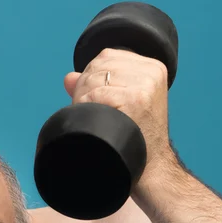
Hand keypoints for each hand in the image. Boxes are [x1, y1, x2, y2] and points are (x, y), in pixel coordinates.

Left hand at [64, 48, 172, 179]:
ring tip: (92, 118)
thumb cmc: (134, 138)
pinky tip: (93, 122)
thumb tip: (68, 78)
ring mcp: (145, 84)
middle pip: (99, 65)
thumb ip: (98, 86)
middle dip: (85, 87)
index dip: (90, 75)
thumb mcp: (122, 104)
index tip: (92, 98)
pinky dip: (87, 107)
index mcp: (152, 68)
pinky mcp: (136, 98)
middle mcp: (151, 72)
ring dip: (83, 99)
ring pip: (94, 79)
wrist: (150, 166)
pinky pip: (96, 95)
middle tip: (88, 111)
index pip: (107, 56)